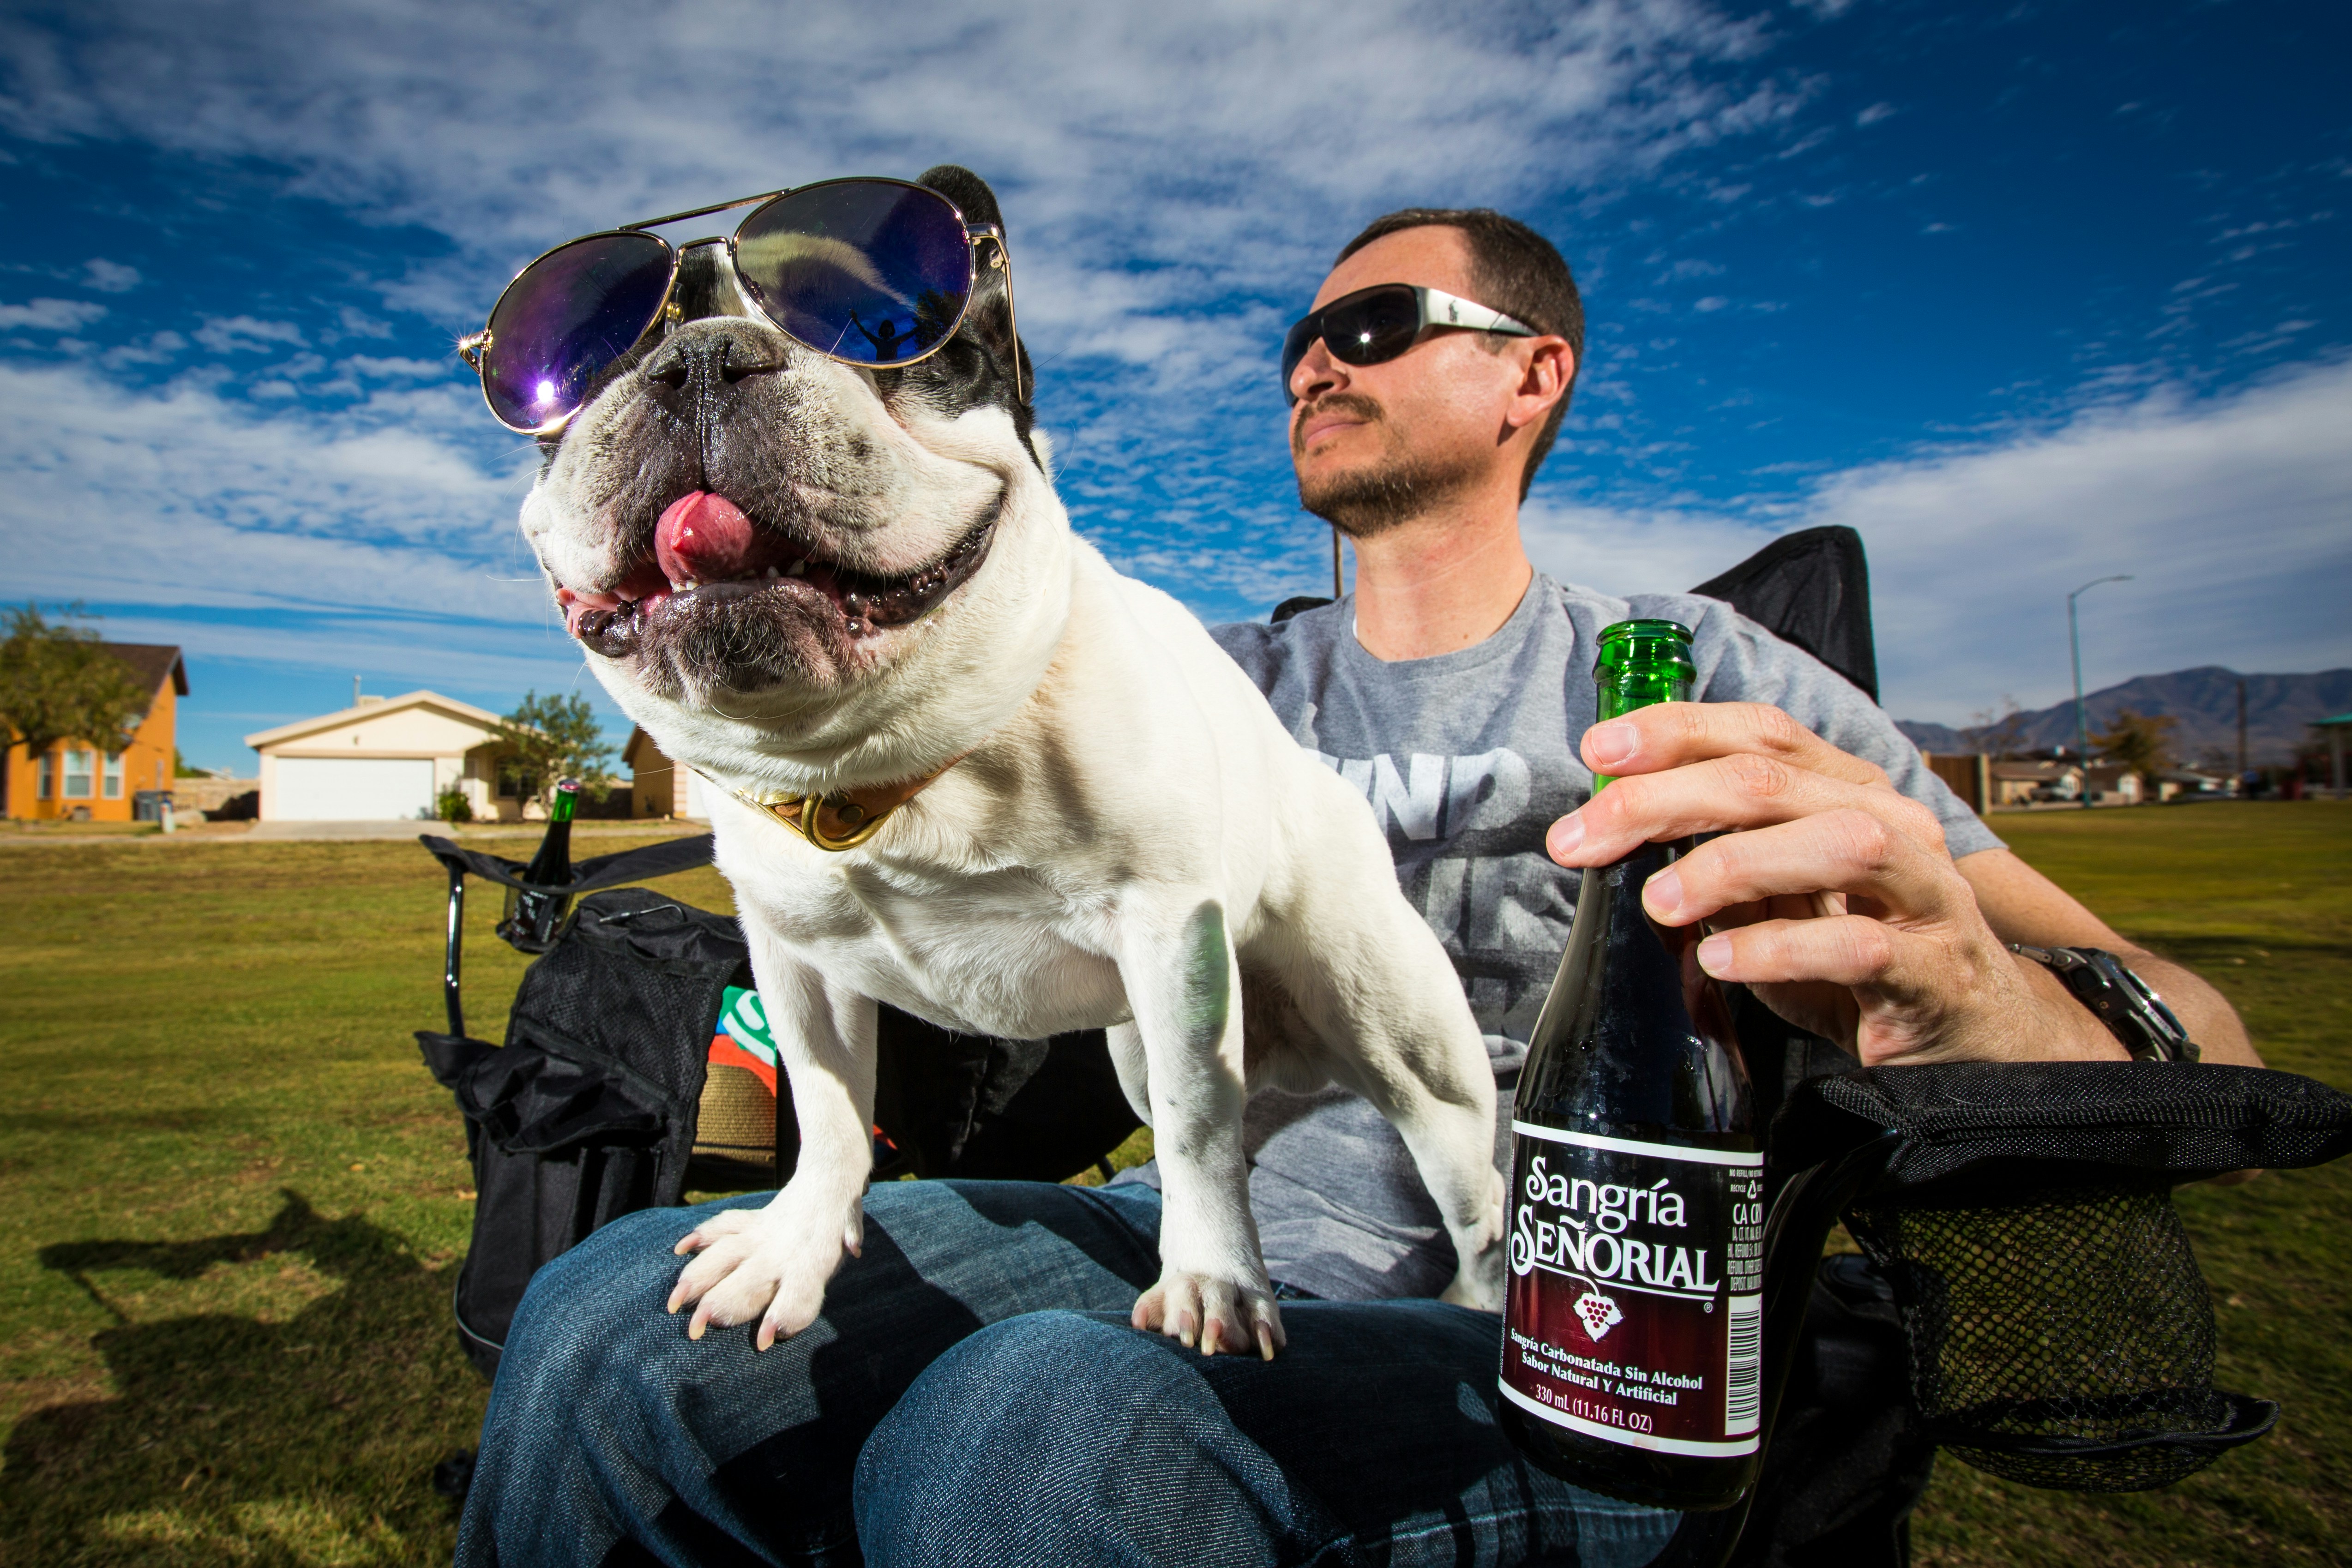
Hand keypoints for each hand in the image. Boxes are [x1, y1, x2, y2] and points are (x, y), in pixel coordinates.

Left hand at [1543, 702, 2122, 1065]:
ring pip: (1836, 843)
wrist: (1965, 1038)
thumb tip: (1610, 833)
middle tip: (1584, 837)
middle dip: (1665, 800)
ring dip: (1732, 864)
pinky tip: (1719, 961)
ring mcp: (1923, 892)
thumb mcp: (1773, 897)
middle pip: (1773, 782)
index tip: (1596, 753)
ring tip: (1659, 902)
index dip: (1675, 731)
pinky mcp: (1934, 969)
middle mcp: (1890, 823)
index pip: (1761, 733)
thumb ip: (1713, 857)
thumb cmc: (1849, 955)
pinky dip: (1778, 949)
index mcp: (1845, 791)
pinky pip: (1858, 946)